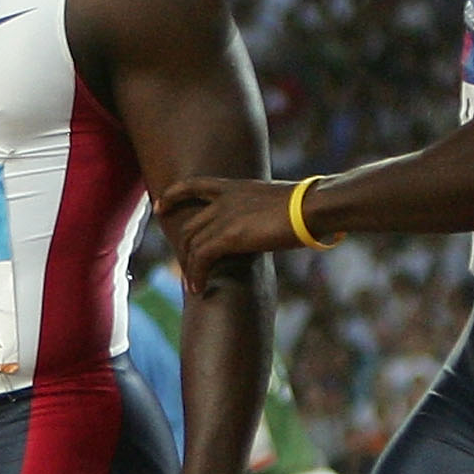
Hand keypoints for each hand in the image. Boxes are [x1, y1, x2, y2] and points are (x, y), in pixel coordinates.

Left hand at [157, 175, 300, 284]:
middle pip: (189, 225)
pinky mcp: (228, 235)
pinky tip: (199, 288)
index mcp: (235, 187)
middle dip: (183, 249)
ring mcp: (224, 216)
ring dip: (189, 268)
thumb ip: (260, 211)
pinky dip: (196, 275)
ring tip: (194, 285)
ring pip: (191, 244)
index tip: (160, 206)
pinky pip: (200, 258)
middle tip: (186, 268)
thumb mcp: (276, 202)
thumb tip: (266, 225)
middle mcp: (224, 200)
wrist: (312, 207)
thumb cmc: (307, 206)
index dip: (173, 195)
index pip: (193, 185)